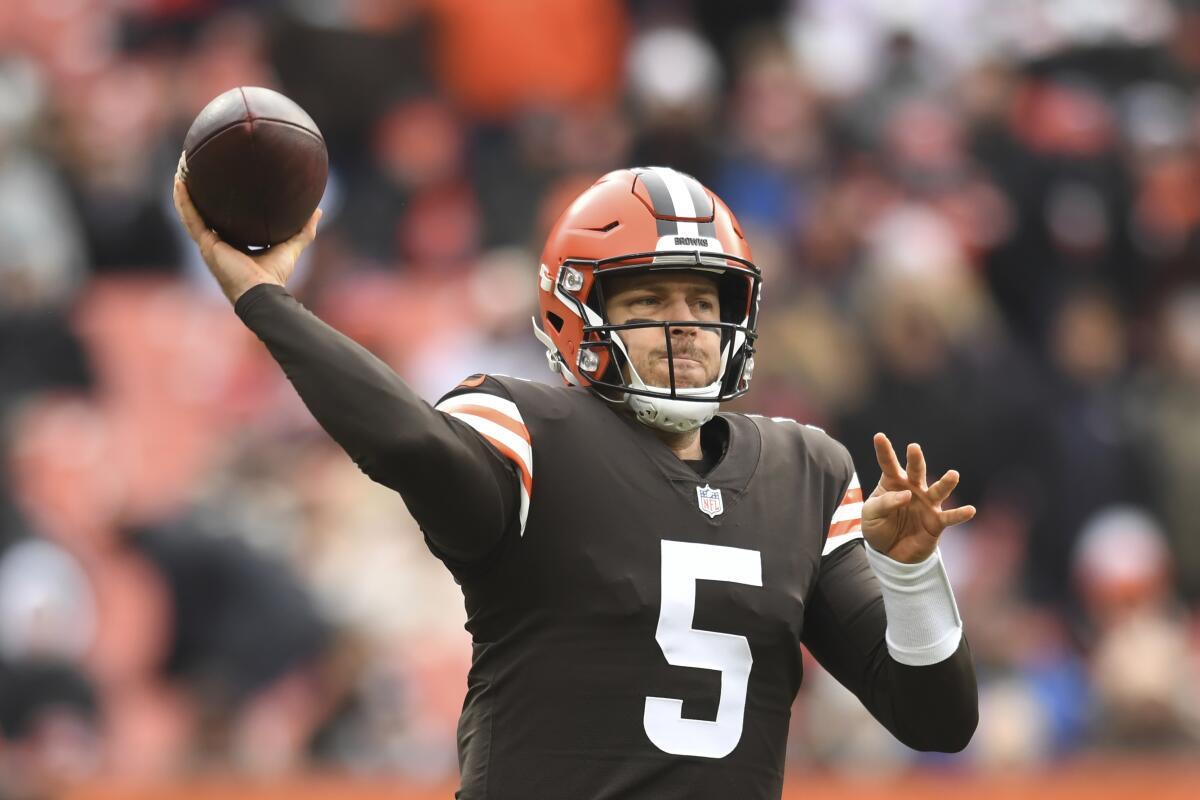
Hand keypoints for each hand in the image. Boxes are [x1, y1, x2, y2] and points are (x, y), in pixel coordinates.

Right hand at [172, 152, 320, 304]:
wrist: (263, 292)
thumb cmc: (274, 275)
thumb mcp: (291, 246)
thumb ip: (304, 230)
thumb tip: (318, 210)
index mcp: (233, 243)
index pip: (223, 218)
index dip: (219, 201)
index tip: (218, 180)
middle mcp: (217, 242)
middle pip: (203, 211)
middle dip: (196, 190)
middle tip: (194, 167)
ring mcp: (209, 243)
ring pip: (191, 211)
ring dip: (184, 190)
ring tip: (181, 167)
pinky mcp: (206, 244)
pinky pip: (190, 218)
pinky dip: (183, 200)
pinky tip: (179, 182)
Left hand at [861, 433, 975, 563]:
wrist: (889, 551)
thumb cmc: (879, 526)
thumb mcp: (871, 514)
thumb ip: (885, 503)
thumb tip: (906, 495)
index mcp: (893, 482)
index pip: (888, 464)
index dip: (884, 450)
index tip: (878, 436)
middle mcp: (913, 488)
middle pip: (916, 471)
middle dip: (916, 460)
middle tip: (913, 448)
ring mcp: (927, 504)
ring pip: (938, 490)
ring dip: (946, 483)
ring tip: (953, 475)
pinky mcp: (936, 521)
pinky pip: (950, 517)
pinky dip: (960, 514)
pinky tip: (970, 510)